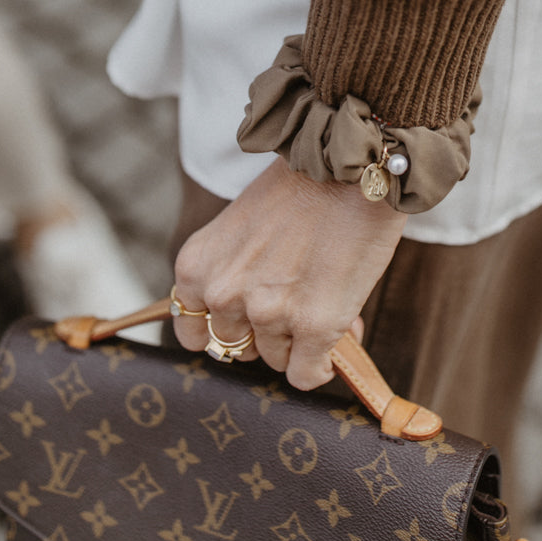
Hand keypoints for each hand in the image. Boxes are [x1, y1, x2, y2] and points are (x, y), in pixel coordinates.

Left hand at [172, 157, 406, 389]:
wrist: (349, 164)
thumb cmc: (301, 186)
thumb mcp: (242, 227)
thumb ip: (239, 275)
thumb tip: (265, 329)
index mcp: (197, 267)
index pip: (192, 332)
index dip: (224, 327)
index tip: (248, 318)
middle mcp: (224, 294)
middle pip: (237, 349)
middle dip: (264, 333)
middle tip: (294, 304)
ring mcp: (268, 313)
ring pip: (276, 361)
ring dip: (298, 342)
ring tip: (323, 303)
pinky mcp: (314, 326)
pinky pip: (306, 375)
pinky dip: (321, 365)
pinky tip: (338, 335)